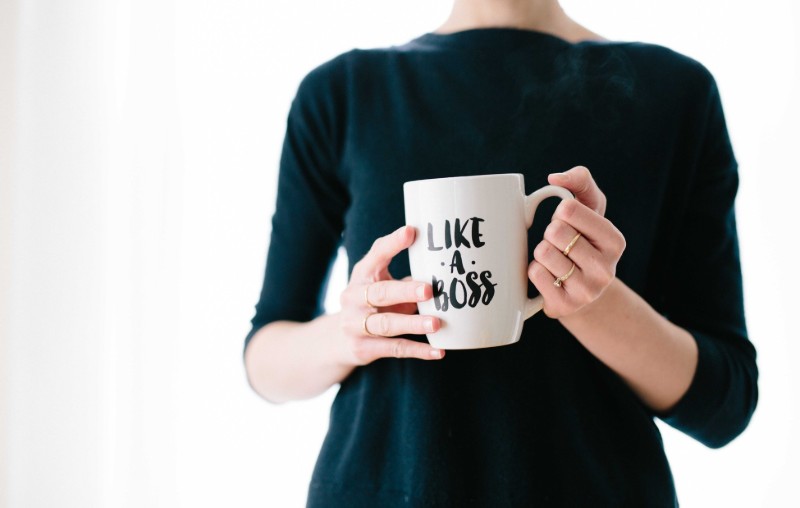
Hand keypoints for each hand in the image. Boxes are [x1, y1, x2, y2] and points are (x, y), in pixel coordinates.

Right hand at [337, 225, 444, 364]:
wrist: (338, 340)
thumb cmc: (372, 304)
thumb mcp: (382, 284)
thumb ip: (406, 277)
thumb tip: (446, 269)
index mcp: (362, 275)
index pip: (376, 255)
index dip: (392, 244)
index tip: (411, 232)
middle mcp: (353, 298)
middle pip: (380, 293)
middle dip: (405, 291)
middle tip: (429, 290)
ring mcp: (355, 324)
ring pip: (386, 324)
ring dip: (413, 323)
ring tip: (436, 323)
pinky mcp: (363, 348)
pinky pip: (394, 349)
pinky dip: (418, 351)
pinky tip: (438, 351)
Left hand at [528, 166, 625, 317]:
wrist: (582, 291)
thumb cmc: (583, 240)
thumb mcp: (590, 208)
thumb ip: (580, 181)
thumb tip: (555, 178)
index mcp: (615, 241)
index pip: (568, 210)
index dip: (560, 213)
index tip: (569, 223)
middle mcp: (606, 269)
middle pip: (554, 232)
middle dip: (550, 233)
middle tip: (560, 244)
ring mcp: (587, 291)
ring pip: (543, 253)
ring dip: (542, 253)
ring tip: (556, 261)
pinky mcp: (565, 306)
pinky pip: (535, 274)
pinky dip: (535, 270)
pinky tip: (549, 276)